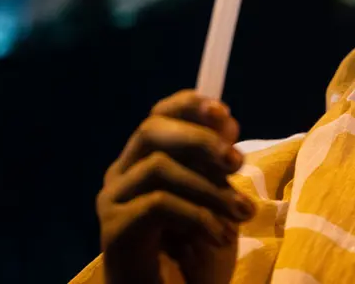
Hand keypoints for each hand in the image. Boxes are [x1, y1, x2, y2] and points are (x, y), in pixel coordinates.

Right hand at [96, 90, 254, 283]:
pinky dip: (197, 216)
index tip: (225, 113)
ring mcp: (113, 200)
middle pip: (151, 131)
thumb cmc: (195, 250)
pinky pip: (157, 205)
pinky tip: (219, 236)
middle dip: (200, 140)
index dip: (189, 106)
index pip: (159, 114)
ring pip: (159, 167)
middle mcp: (121, 173)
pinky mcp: (113, 230)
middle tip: (237, 161)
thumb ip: (215, 163)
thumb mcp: (215, 198)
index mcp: (144, 159)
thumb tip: (226, 123)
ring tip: (242, 213)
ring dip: (210, 188)